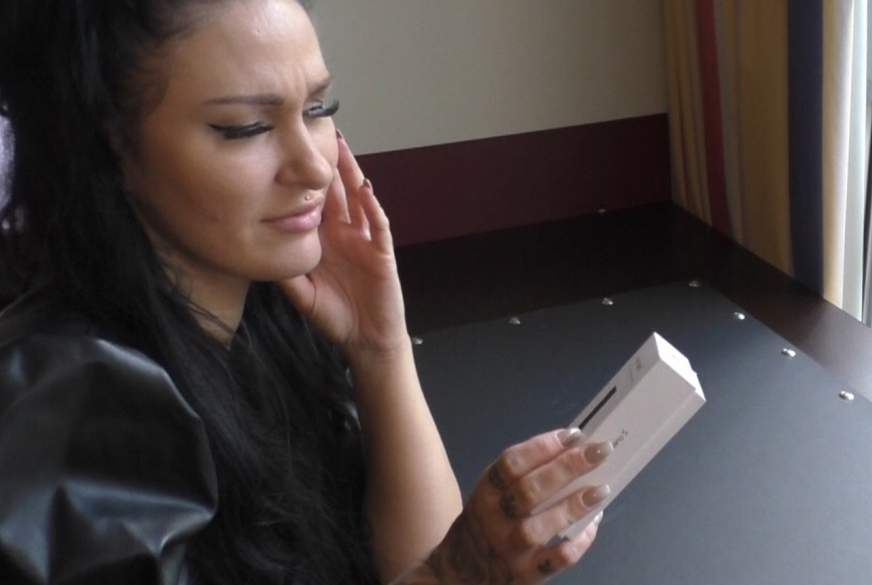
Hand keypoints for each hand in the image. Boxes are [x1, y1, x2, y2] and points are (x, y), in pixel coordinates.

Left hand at [280, 130, 408, 356]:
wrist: (365, 340)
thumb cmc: (335, 317)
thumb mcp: (302, 295)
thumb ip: (286, 274)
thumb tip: (258, 250)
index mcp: (325, 240)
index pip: (313, 202)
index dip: (303, 178)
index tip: (286, 152)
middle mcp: (345, 234)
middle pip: (335, 191)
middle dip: (326, 162)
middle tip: (315, 129)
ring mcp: (365, 240)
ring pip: (358, 198)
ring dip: (351, 172)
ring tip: (342, 145)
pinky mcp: (382, 253)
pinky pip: (378, 225)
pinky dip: (372, 206)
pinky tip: (365, 188)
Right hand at [422, 429, 611, 584]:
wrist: (462, 572)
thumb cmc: (486, 521)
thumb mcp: (491, 492)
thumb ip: (522, 474)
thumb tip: (571, 450)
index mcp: (486, 492)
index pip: (511, 463)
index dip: (543, 446)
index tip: (573, 434)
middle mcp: (494, 520)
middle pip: (530, 489)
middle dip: (568, 467)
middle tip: (600, 451)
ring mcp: (510, 550)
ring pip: (543, 526)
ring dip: (576, 505)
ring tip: (602, 488)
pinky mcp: (527, 575)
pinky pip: (559, 558)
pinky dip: (581, 540)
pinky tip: (594, 522)